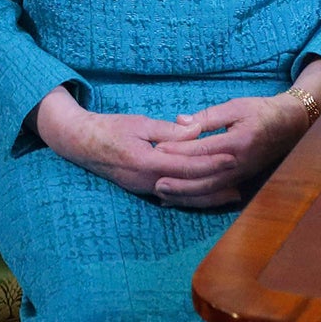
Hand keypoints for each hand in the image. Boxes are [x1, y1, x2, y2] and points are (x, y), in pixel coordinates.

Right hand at [34, 88, 237, 200]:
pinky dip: (190, 198)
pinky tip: (203, 196)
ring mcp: (143, 189)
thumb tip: (196, 132)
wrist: (80, 143)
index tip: (233, 157)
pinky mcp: (142, 189)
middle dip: (215, 187)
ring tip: (230, 196)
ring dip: (206, 197)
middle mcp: (147, 181)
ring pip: (181, 197)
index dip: (212, 163)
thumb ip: (169, 131)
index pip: (187, 166)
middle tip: (241, 186)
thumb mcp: (139, 123)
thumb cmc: (110, 128)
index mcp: (147, 162)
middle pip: (188, 188)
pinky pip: (171, 197)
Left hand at [150, 95, 310, 207]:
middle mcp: (239, 164)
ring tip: (162, 195)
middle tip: (154, 182)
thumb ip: (208, 116)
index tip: (158, 149)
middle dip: (179, 182)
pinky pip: (215, 194)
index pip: (203, 149)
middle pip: (205, 178)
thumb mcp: (236, 106)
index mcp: (237, 143)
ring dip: (185, 195)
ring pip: (209, 191)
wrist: (290, 125)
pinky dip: (197, 200)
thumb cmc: (261, 111)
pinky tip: (179, 200)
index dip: (179, 150)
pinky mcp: (240, 180)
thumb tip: (181, 122)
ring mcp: (240, 176)